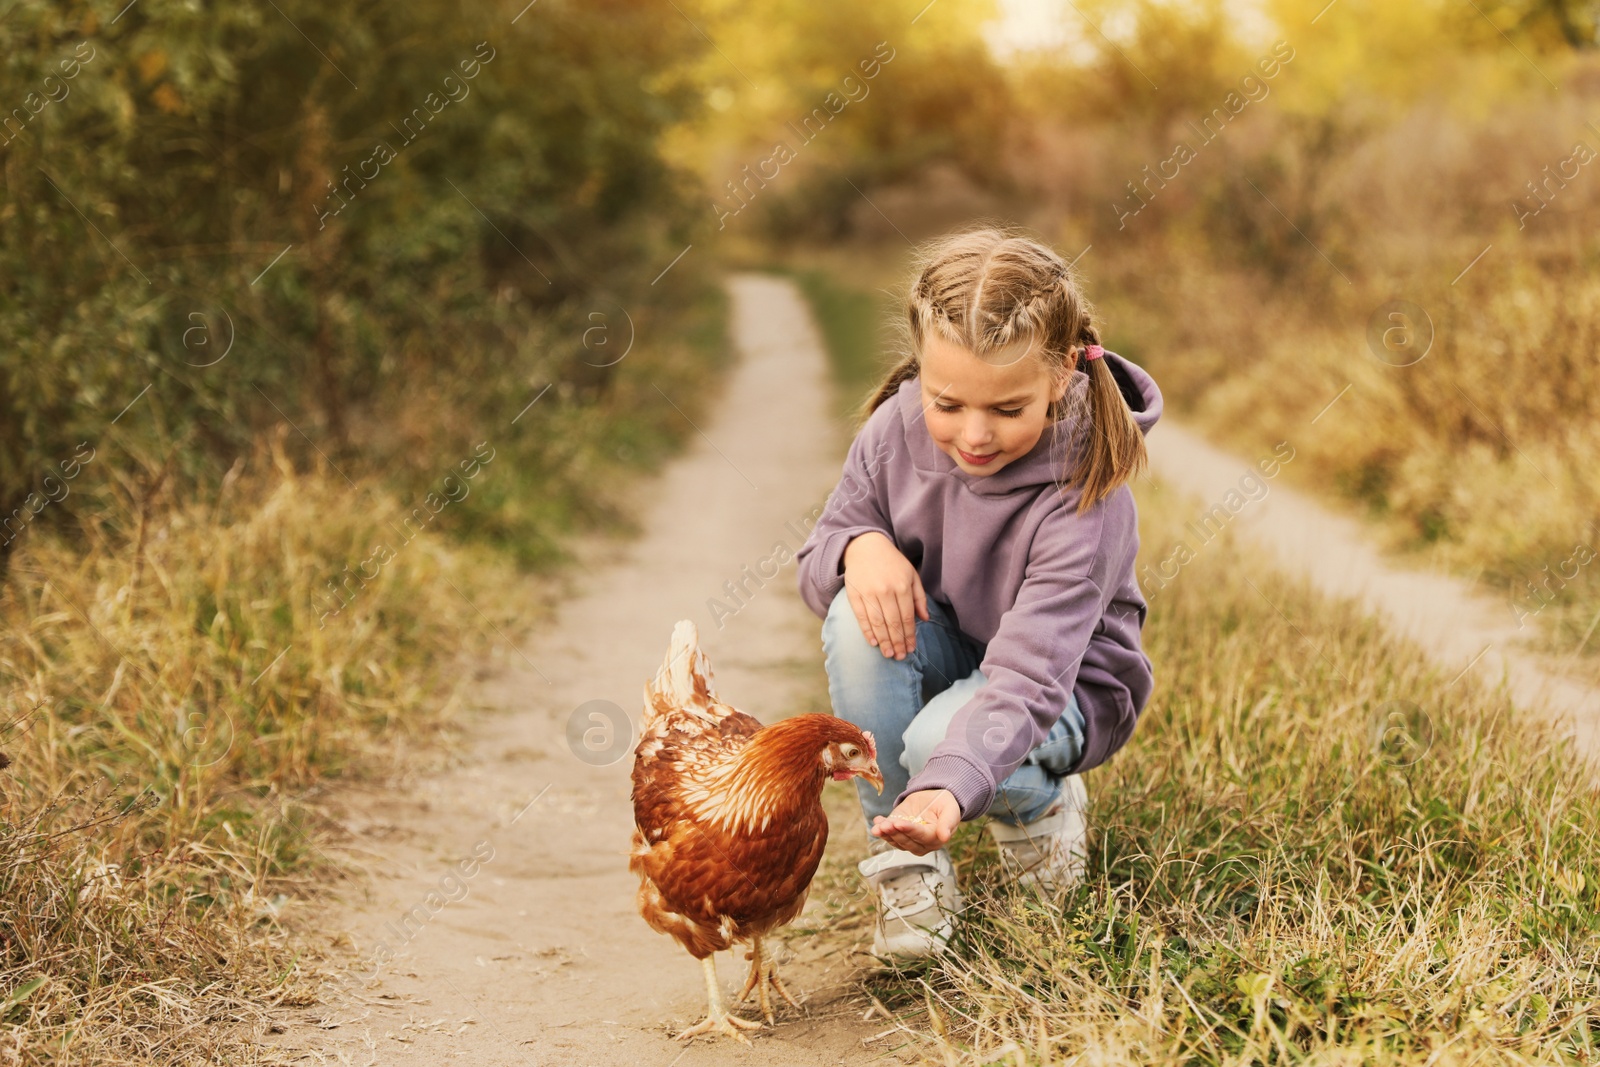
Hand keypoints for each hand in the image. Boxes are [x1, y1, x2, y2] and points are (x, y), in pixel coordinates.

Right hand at [842, 532, 929, 659]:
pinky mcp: (854, 594)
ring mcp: (869, 592)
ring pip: (878, 622)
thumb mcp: (911, 575)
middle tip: (900, 656)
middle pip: (893, 622)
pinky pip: (861, 616)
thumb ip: (919, 597)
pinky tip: (873, 642)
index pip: (907, 617)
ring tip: (888, 654)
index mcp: (902, 586)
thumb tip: (925, 619)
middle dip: (897, 642)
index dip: (909, 635)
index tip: (911, 648)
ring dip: (884, 641)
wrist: (865, 547)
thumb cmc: (892, 563)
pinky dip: (867, 631)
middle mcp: (886, 590)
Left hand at [870, 789, 959, 854]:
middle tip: (886, 824)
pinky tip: (876, 822)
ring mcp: (908, 840)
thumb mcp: (950, 810)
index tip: (899, 823)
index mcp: (935, 839)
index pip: (921, 837)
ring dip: (886, 834)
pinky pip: (889, 835)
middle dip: (895, 833)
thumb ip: (948, 823)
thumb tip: (945, 837)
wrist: (934, 798)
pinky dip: (881, 829)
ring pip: (896, 841)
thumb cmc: (945, 804)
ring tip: (879, 825)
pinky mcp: (898, 833)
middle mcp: (921, 844)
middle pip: (906, 842)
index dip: (910, 831)